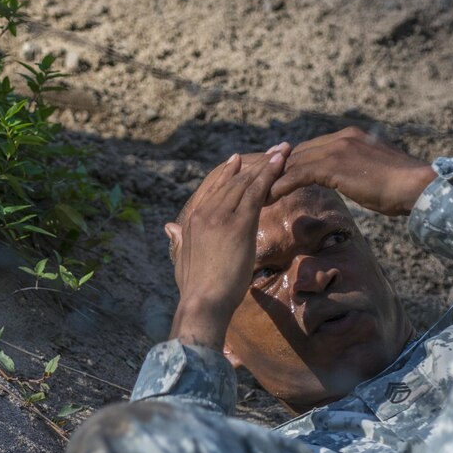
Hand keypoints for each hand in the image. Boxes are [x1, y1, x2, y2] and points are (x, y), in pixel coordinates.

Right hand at [166, 146, 288, 350]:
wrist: (202, 302)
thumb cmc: (194, 290)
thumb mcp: (181, 260)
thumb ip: (178, 241)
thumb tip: (169, 227)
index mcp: (191, 220)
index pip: (212, 189)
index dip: (227, 174)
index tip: (238, 160)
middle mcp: (204, 212)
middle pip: (232, 181)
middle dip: (254, 164)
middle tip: (272, 151)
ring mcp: (220, 216)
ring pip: (245, 183)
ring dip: (267, 165)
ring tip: (283, 150)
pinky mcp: (238, 224)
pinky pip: (256, 193)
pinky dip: (269, 176)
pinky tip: (282, 164)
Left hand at [268, 127, 435, 215]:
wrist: (419, 187)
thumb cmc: (401, 190)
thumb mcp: (373, 178)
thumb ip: (355, 175)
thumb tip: (350, 183)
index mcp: (349, 138)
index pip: (309, 150)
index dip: (287, 164)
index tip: (269, 174)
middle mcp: (340, 138)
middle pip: (295, 153)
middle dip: (272, 167)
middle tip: (250, 180)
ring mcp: (338, 149)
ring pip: (294, 163)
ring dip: (272, 178)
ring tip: (253, 193)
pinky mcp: (335, 165)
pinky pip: (299, 174)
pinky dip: (282, 185)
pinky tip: (268, 197)